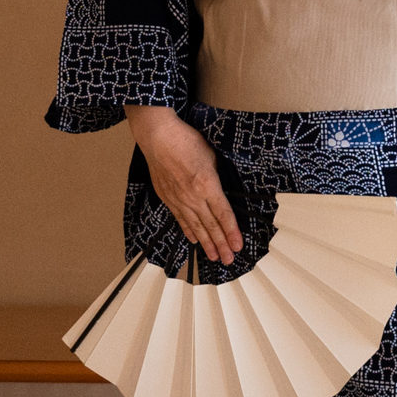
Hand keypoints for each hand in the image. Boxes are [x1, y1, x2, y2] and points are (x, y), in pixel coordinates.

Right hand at [128, 106, 239, 264]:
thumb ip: (216, 176)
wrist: (158, 137)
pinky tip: (194, 240)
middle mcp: (193, 196)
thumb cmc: (185, 140)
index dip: (232, 233)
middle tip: (228, 259)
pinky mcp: (168, 198)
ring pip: (195, 226)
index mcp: (208, 185)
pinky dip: (188, 231)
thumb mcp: (211, 155)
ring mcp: (179, 199)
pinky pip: (180, 219)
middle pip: (210, 226)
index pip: (224, 215)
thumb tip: (220, 188)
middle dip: (221, 245)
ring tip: (214, 257)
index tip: (238, 246)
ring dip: (206, 243)